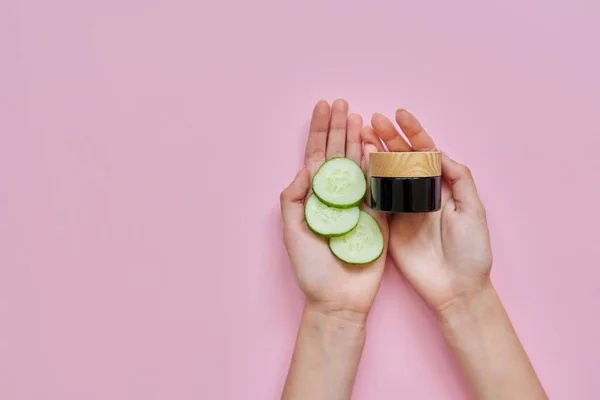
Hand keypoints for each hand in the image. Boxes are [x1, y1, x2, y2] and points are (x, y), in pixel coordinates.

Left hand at [280, 99, 388, 320]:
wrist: (339, 299)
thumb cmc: (311, 270)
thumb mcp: (292, 232)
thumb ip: (294, 198)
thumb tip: (305, 167)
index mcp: (313, 198)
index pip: (315, 157)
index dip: (318, 132)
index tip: (322, 107)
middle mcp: (335, 197)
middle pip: (337, 154)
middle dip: (338, 128)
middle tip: (342, 104)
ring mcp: (357, 205)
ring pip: (357, 165)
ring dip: (357, 140)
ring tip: (357, 116)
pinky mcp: (377, 216)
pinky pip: (377, 186)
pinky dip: (376, 165)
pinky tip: (375, 144)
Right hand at [362, 109, 491, 312]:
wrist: (455, 288)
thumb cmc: (472, 252)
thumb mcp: (474, 211)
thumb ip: (459, 179)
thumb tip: (439, 153)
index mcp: (442, 186)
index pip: (426, 152)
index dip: (414, 132)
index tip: (400, 115)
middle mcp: (421, 193)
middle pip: (403, 159)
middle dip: (389, 138)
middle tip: (374, 120)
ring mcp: (403, 208)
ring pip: (386, 174)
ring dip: (375, 154)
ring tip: (362, 135)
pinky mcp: (389, 225)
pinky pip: (376, 199)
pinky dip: (366, 181)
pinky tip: (357, 165)